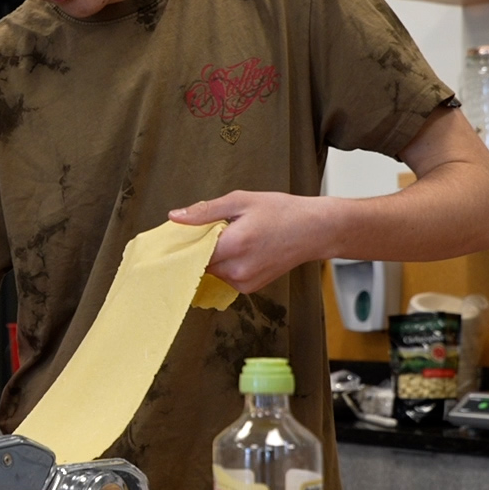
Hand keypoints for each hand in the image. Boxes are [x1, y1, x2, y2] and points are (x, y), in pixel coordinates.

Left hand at [170, 190, 340, 293]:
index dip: (184, 242)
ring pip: (212, 271)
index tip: (182, 234)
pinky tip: (243, 250)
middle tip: (214, 230)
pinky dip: (227, 265)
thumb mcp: (241, 200)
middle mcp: (238, 270)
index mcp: (234, 245)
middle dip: (201, 248)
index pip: (191, 253)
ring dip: (214, 257)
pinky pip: (225, 277)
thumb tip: (175, 217)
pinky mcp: (250, 288)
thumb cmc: (281, 212)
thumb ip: (205, 211)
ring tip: (234, 238)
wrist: (314, 231)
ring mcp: (244, 283)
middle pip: (199, 263)